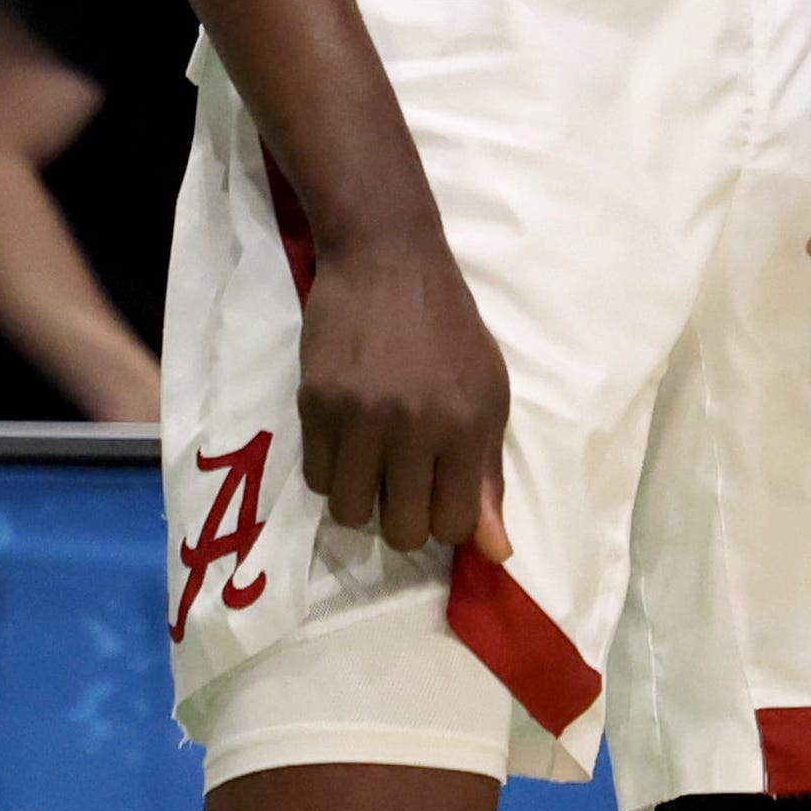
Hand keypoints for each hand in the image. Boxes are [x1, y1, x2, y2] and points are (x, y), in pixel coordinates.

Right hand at [297, 219, 512, 561]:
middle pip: (402, 530)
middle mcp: (417, 425)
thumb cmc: (448, 331)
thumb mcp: (489, 394)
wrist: (388, 262)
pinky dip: (334, 472)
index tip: (441, 497)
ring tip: (375, 464)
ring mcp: (362, 415)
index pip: (455, 524)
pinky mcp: (316, 403)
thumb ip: (488, 473)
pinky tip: (349, 440)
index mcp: (470, 424)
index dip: (447, 522)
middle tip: (405, 485)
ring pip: (351, 512)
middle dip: (405, 520)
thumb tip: (494, 549)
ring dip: (363, 499)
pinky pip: (317, 479)